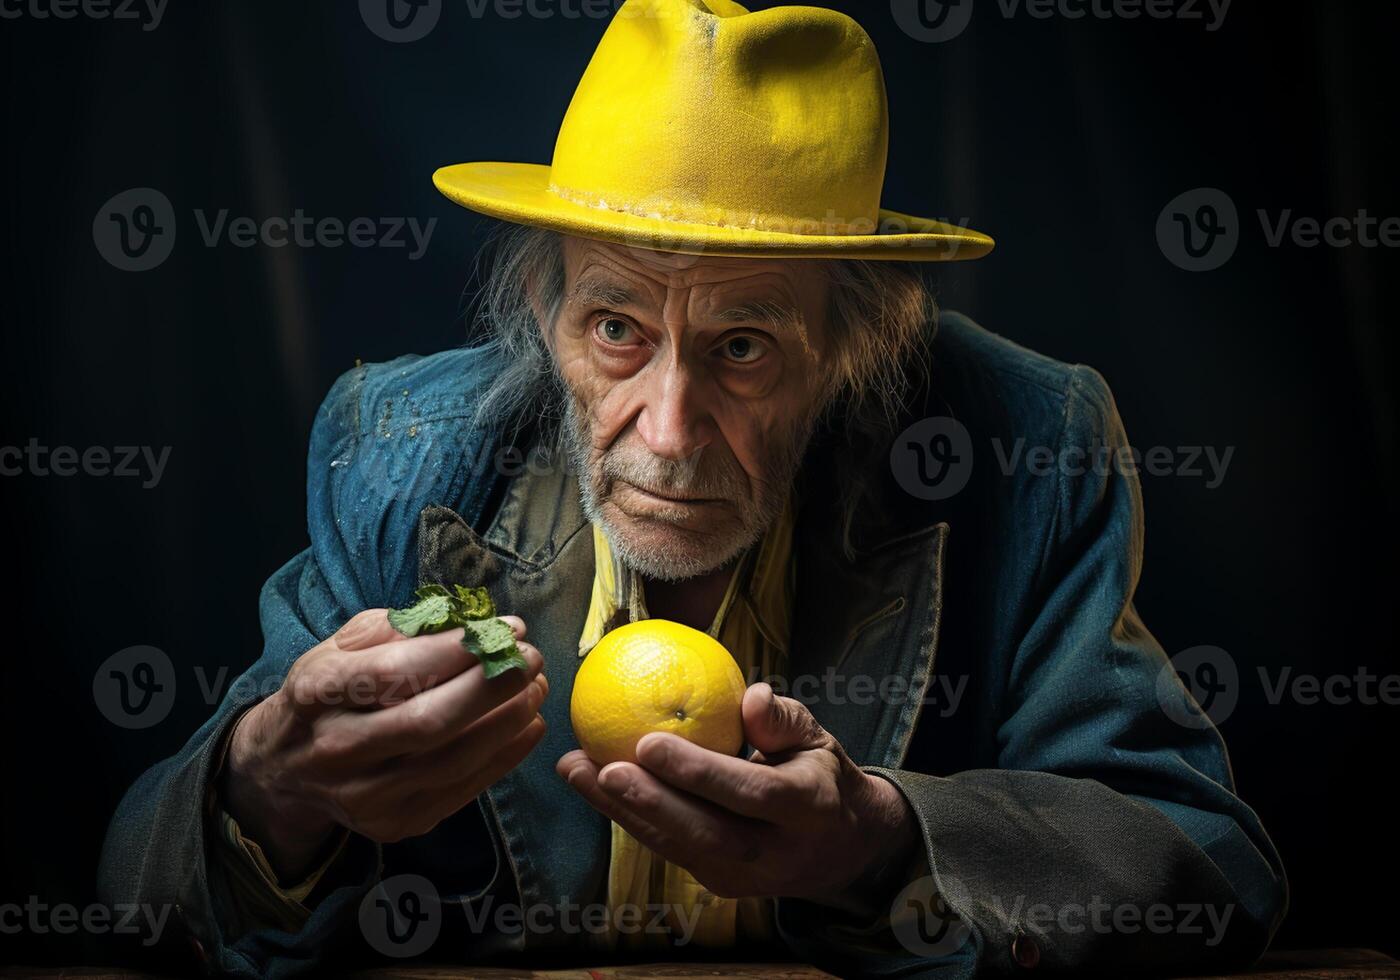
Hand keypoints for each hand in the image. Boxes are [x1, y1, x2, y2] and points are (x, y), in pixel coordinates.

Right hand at [222, 609, 547, 879]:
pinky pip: (461, 790)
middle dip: (491, 688)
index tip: (506, 628)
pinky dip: (503, 757)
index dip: (456, 651)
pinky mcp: (392, 824)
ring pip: (451, 761)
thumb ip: (400, 629)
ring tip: (536, 688)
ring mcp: (364, 795)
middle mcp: (336, 749)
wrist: (285, 768)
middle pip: (427, 723)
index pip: (392, 673)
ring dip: (506, 723)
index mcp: (316, 693)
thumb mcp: (340, 646)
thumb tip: (473, 623)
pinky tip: (527, 726)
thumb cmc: (328, 693)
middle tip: (530, 659)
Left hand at [557, 682, 917, 917]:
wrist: (842, 848)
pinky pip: (668, 848)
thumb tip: (750, 695)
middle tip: (602, 768)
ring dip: (622, 811)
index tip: (650, 741)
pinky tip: (590, 782)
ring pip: (678, 847)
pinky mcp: (717, 882)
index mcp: (809, 809)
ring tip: (576, 770)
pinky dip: (627, 816)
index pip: (753, 794)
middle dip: (650, 803)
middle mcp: (775, 852)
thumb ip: (784, 719)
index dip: (700, 773)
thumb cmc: (819, 773)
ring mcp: (744, 876)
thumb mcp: (817, 738)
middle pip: (708, 834)